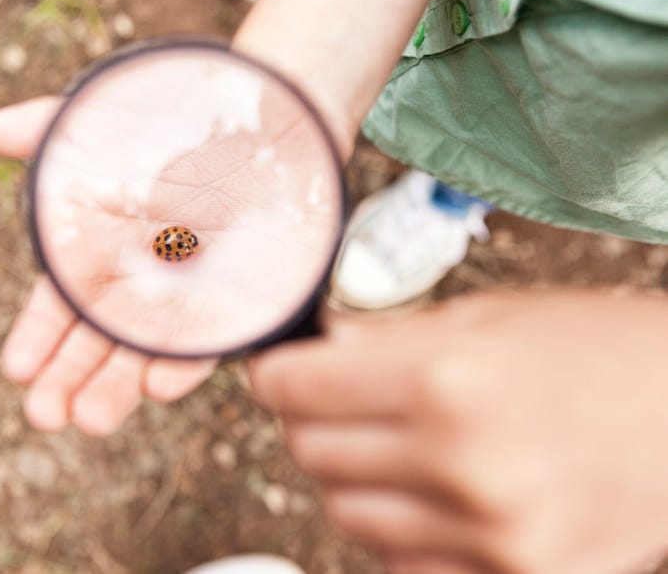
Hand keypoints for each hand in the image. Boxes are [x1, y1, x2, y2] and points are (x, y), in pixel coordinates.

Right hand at [0, 99, 215, 434]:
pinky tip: (161, 386)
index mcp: (98, 254)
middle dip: (68, 382)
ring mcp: (184, 298)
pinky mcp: (233, 302)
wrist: (259, 116)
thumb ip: (43, 130)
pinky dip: (184, 364)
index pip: (59, 308)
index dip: (37, 338)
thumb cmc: (172, 120)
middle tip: (46, 416)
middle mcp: (136, 284)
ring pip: (144, 354)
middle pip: (95, 345)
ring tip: (91, 421)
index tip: (15, 369)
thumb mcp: (100, 126)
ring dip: (117, 389)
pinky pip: (208, 340)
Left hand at [249, 290, 667, 573]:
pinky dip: (399, 529)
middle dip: (310, 421)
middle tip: (337, 402)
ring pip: (344, 513)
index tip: (276, 372)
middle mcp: (459, 463)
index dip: (274, 375)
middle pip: (309, 453)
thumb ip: (385, 341)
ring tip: (397, 446)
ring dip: (352, 477)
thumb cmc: (591, 348)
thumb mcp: (484, 317)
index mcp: (445, 377)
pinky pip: (400, 563)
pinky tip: (436, 492)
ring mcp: (489, 535)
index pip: (297, 387)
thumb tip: (311, 354)